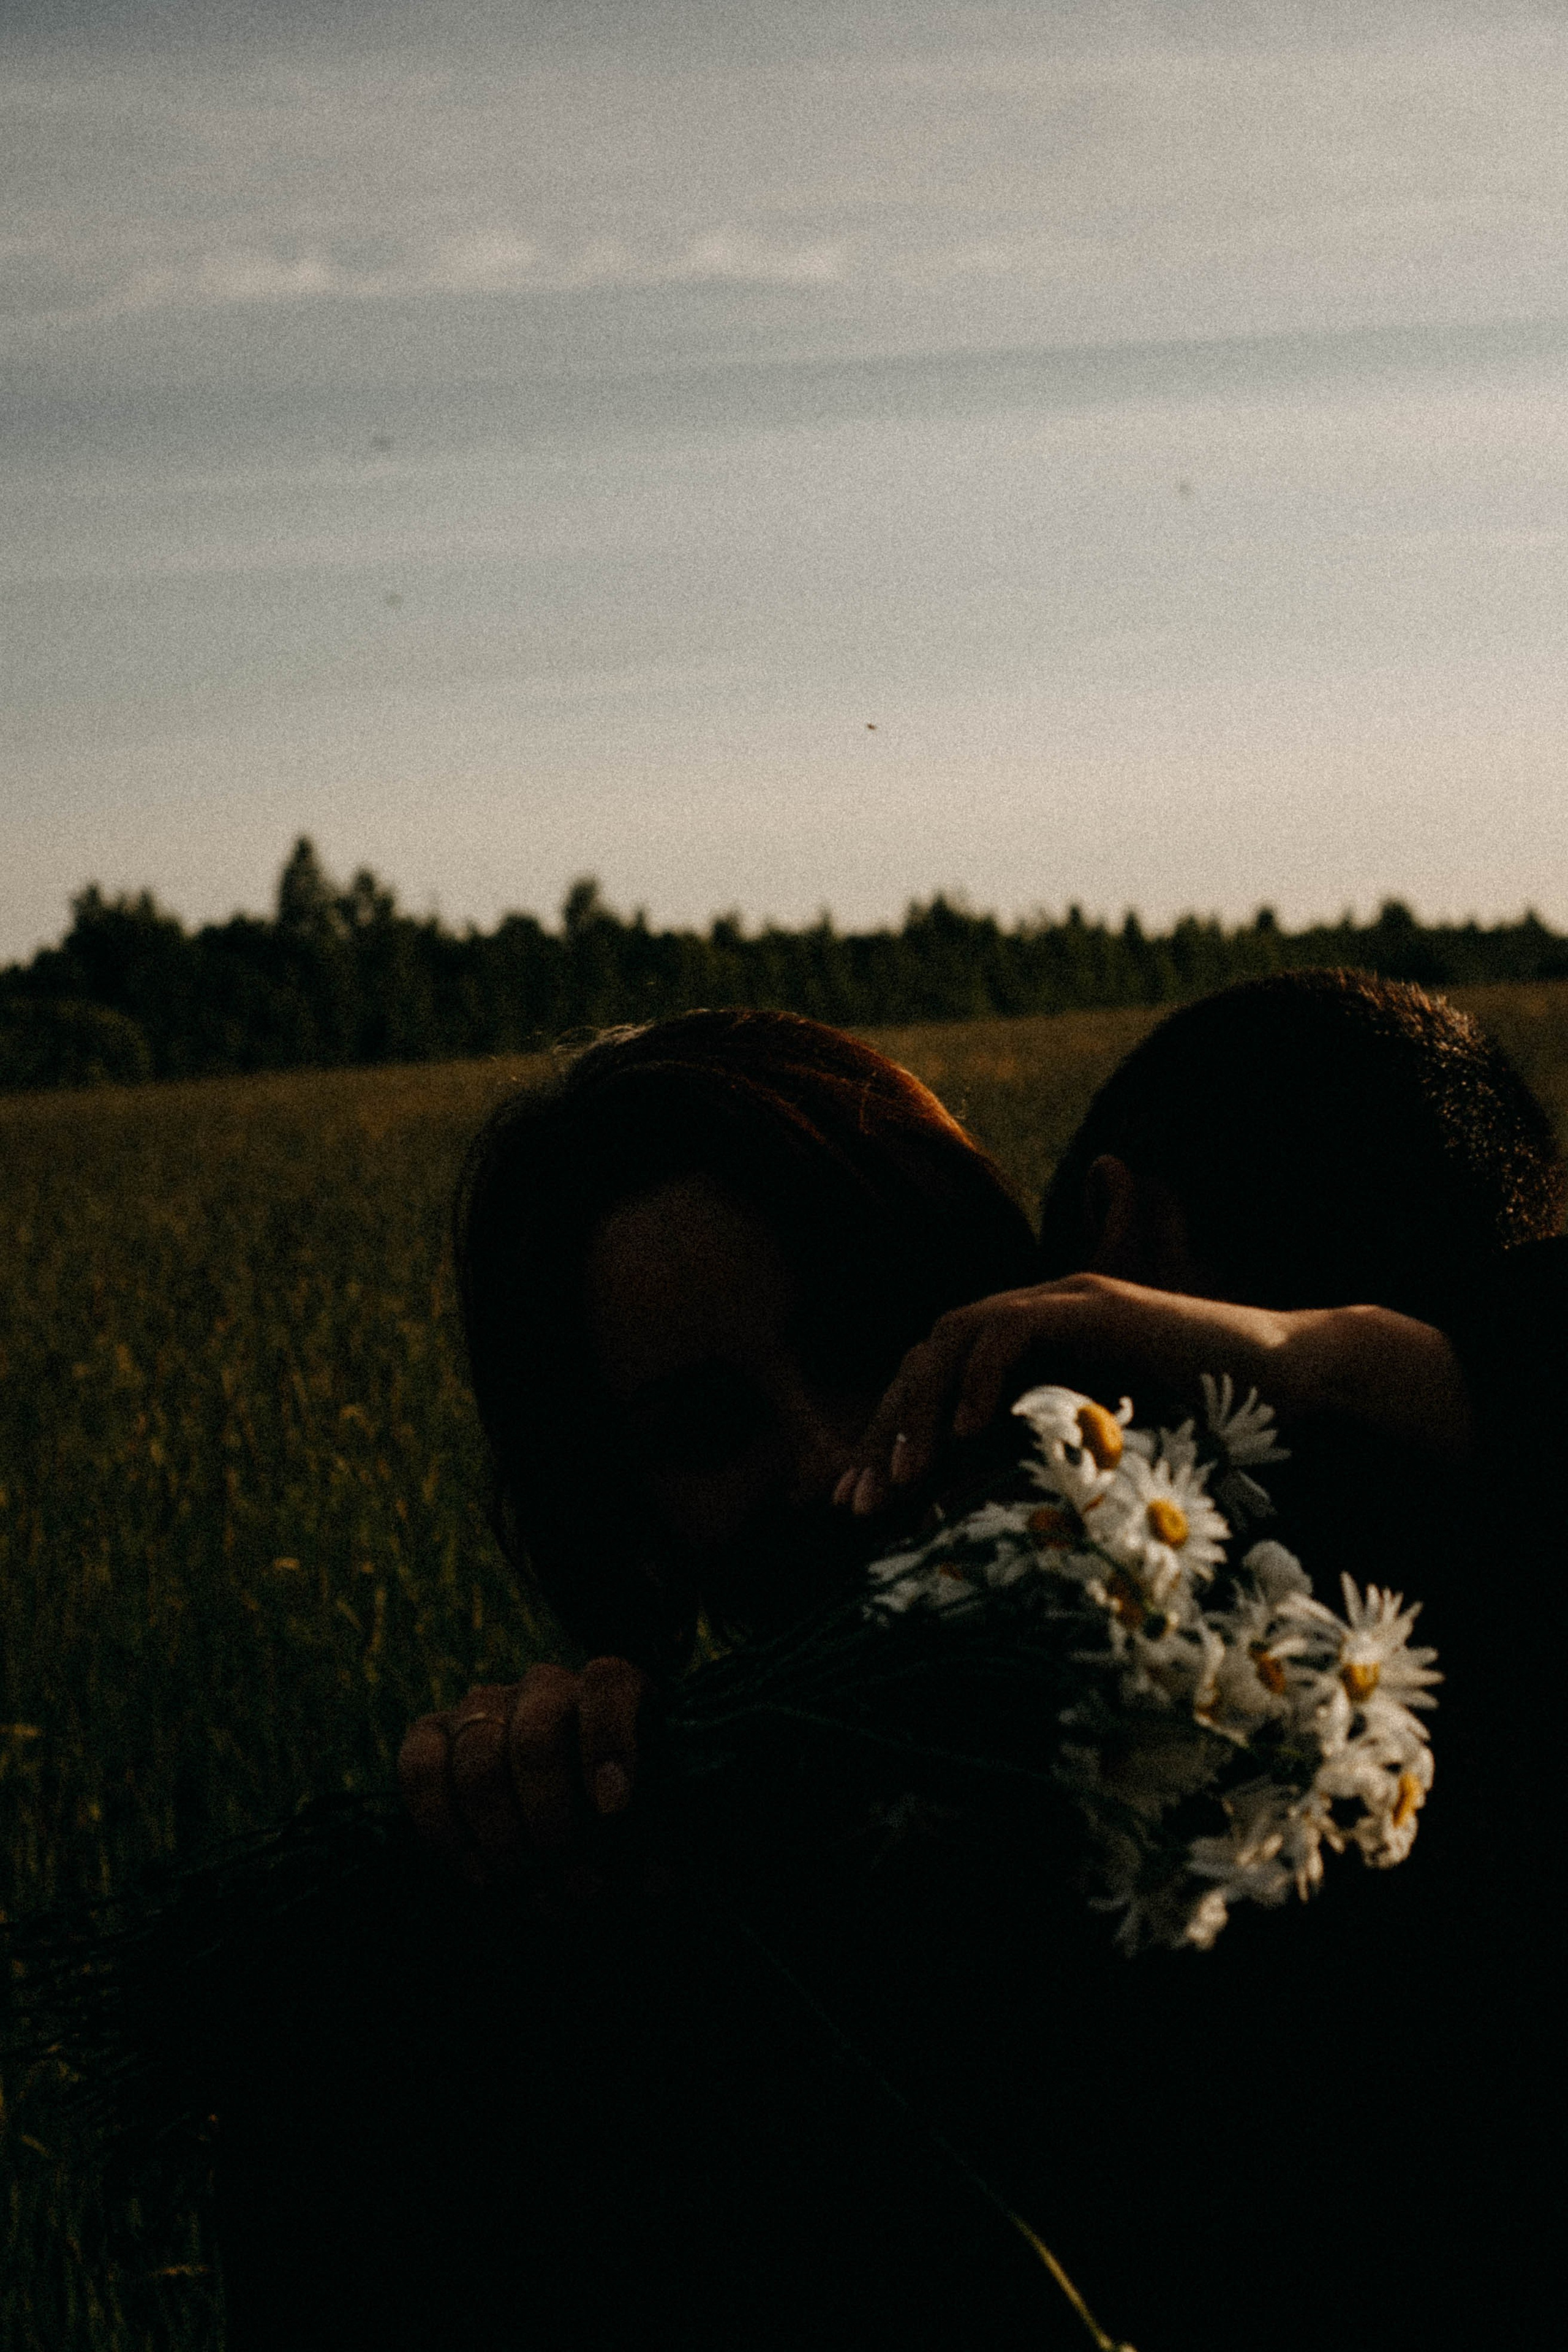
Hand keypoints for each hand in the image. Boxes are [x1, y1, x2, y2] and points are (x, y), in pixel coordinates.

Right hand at [396, 1656, 653, 1901]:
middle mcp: (545, 1686)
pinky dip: (446, 1830)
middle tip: (575, 1884)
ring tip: (533, 1892)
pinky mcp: (429, 1735)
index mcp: (610, 1691)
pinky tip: (481, 1877)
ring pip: (479, 1761)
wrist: (559, 1849)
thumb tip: (653, 1879)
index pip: (606, 1683)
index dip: (608, 1741)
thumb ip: (650, 1847)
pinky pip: (420, 1768)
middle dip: (553, 1822)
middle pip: (537, 1737)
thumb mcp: (646, 1835)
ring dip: (505, 1841)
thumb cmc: (616, 1835)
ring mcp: (482, 1706)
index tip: (613, 1811)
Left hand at [835, 1276, 1472, 1513]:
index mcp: (1028, 1345)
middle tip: (859, 1502)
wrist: (1289, 1375)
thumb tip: (974, 1523)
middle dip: (885, 1431)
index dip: (888, 1438)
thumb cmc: (1207, 1420)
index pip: (932, 1379)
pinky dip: (980, 1375)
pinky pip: (1013, 1328)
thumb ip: (1041, 1461)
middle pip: (927, 1356)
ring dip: (920, 1408)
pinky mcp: (1096, 1304)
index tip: (859, 1505)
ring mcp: (1064, 1300)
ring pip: (955, 1337)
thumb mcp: (1102, 1447)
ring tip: (904, 1477)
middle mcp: (1036, 1312)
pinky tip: (967, 1433)